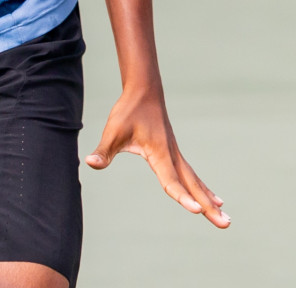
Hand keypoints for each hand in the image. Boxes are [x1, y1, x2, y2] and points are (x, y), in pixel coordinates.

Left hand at [86, 87, 227, 227]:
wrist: (144, 92)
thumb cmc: (127, 112)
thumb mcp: (113, 131)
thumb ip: (104, 150)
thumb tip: (91, 163)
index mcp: (159, 153)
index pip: (171, 180)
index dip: (182, 197)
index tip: (197, 211)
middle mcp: (172, 156)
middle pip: (192, 186)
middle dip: (207, 207)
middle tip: (225, 225)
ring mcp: (175, 155)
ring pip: (195, 182)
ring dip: (209, 200)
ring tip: (225, 219)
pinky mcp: (174, 153)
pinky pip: (192, 176)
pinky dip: (203, 188)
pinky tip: (215, 199)